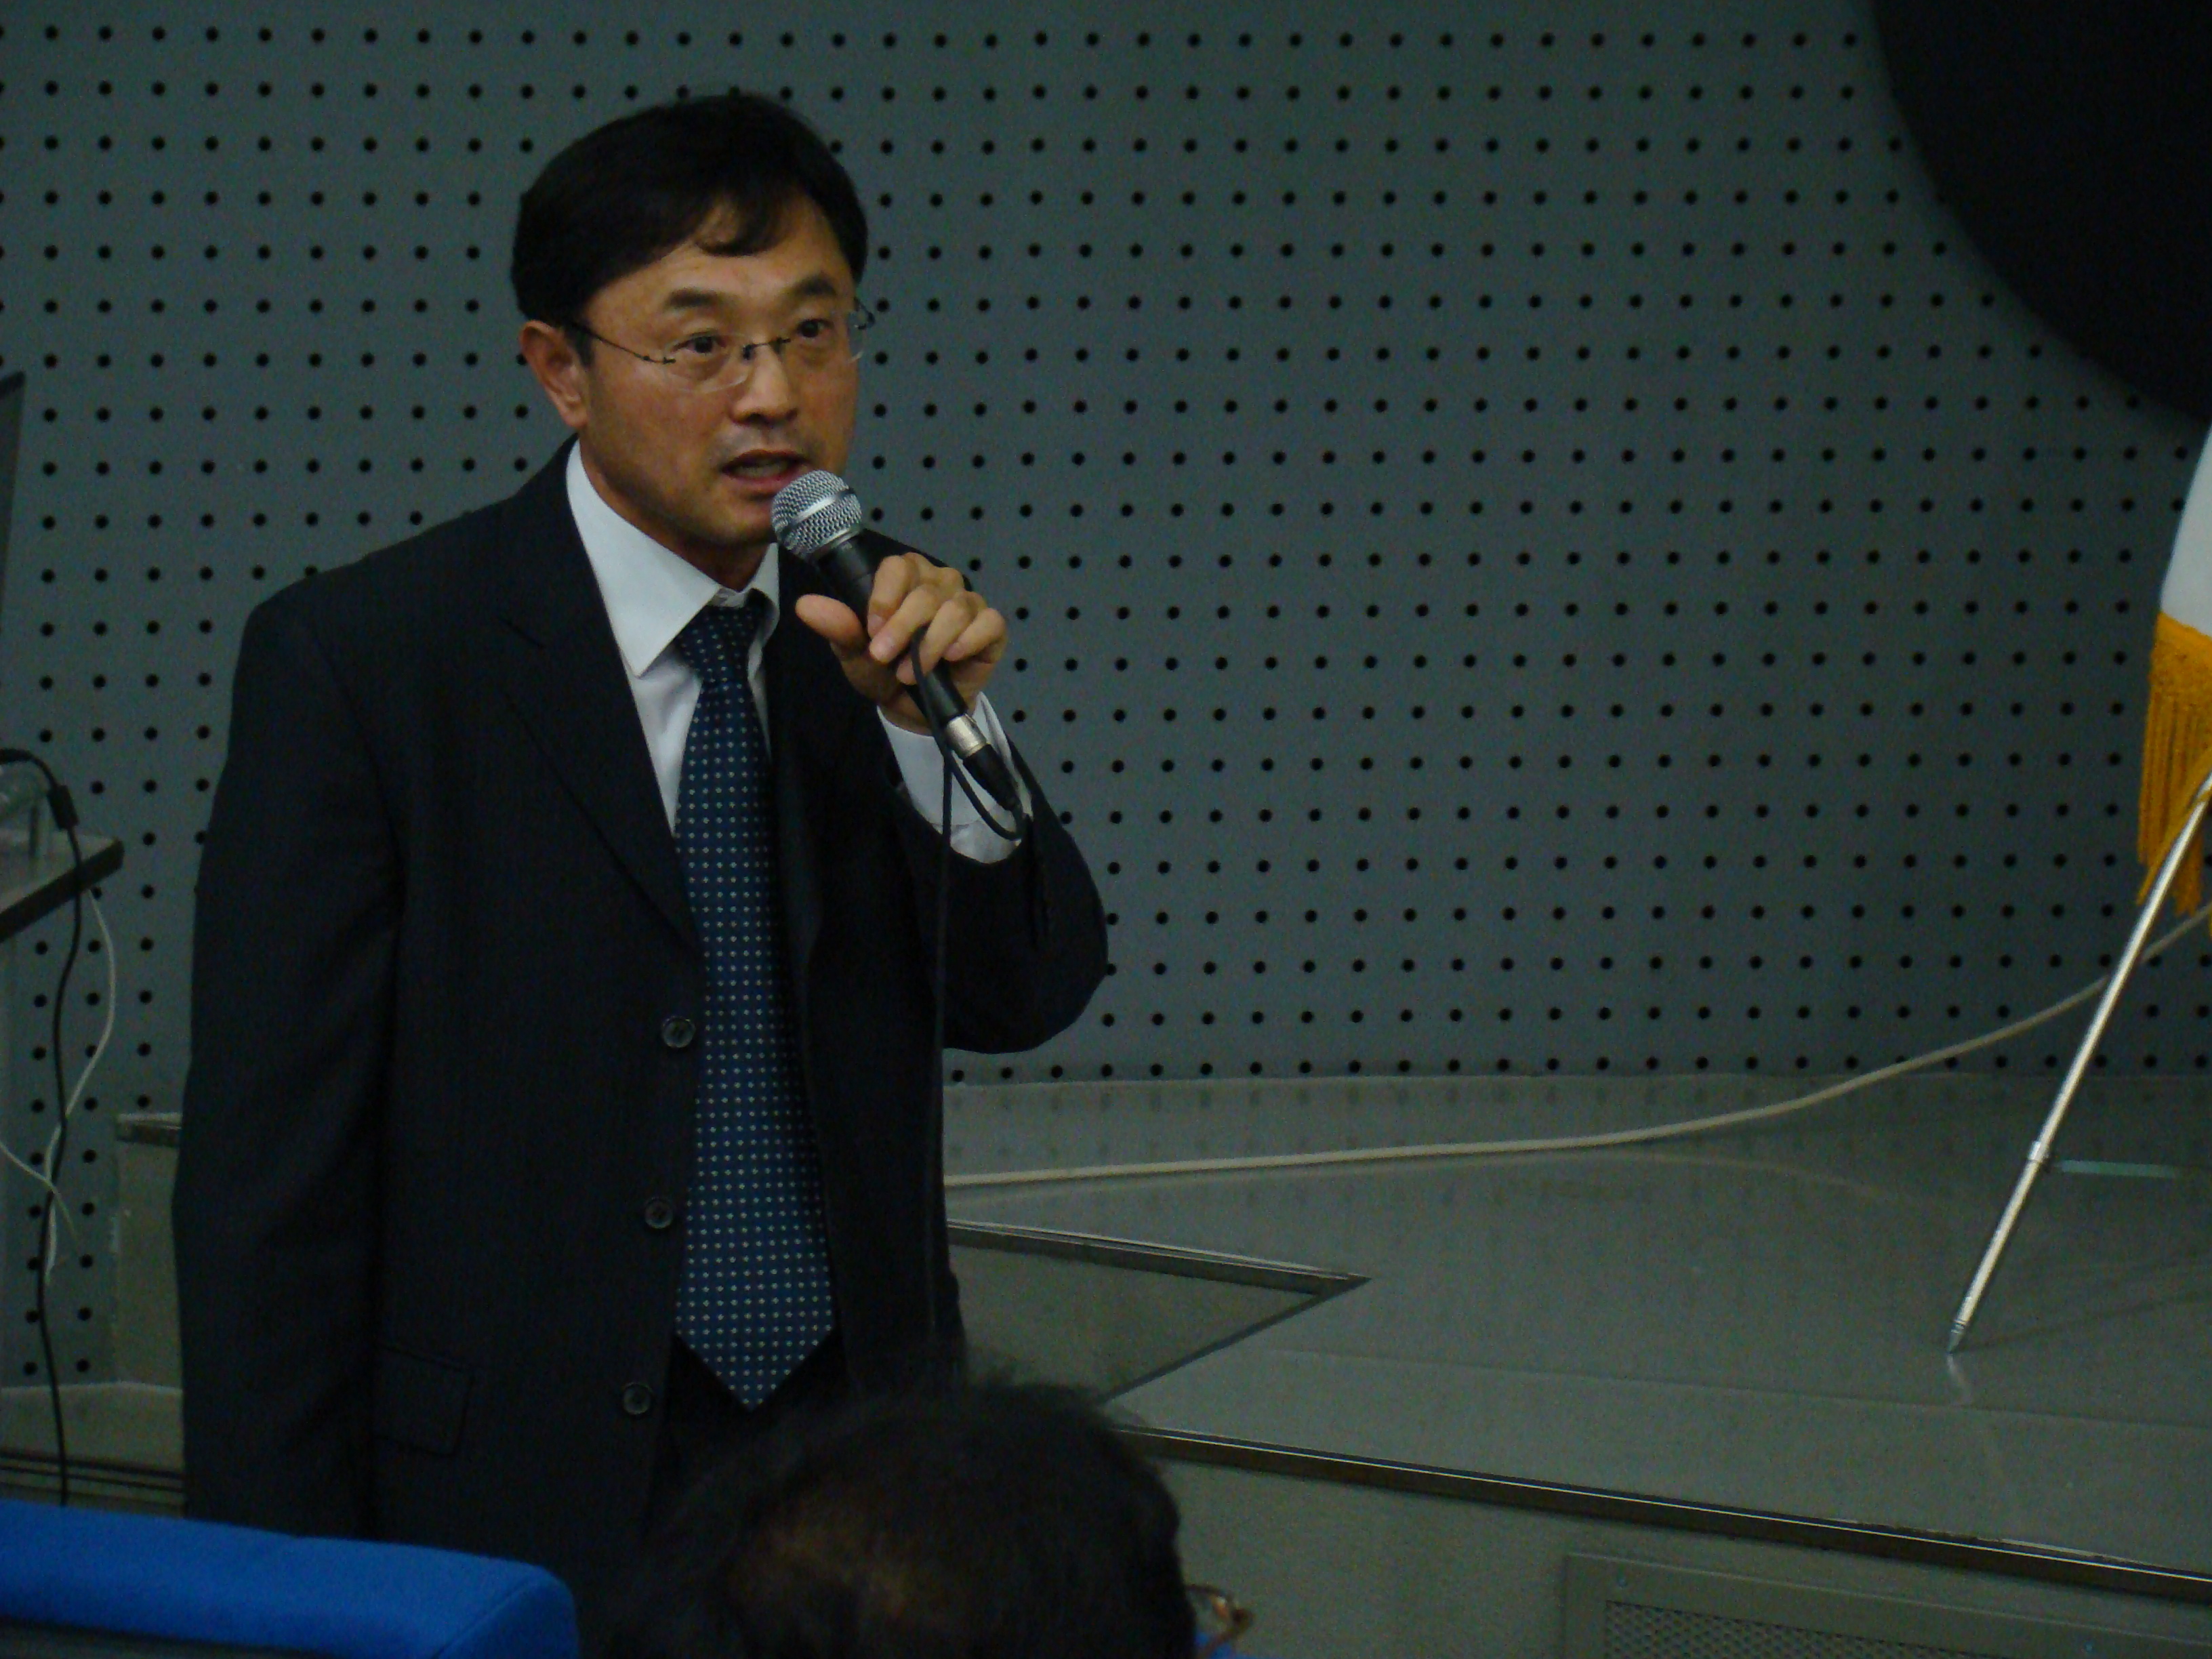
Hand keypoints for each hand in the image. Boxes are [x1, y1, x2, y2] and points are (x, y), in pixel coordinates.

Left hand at [791, 552, 1007, 733]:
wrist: (912, 709)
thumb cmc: (883, 672)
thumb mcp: (855, 655)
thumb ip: (838, 628)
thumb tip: (805, 605)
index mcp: (905, 579)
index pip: (898, 567)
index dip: (885, 598)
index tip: (872, 631)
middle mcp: (939, 583)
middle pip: (926, 593)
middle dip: (904, 628)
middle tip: (884, 658)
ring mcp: (967, 603)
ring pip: (956, 608)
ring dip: (931, 643)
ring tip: (912, 673)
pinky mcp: (991, 629)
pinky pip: (989, 623)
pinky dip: (969, 639)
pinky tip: (952, 656)